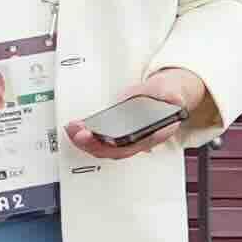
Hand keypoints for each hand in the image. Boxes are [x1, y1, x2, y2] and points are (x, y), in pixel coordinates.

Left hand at [71, 60, 215, 163]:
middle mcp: (141, 140)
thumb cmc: (168, 94)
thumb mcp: (169, 90)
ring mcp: (129, 140)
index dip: (115, 145)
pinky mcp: (119, 136)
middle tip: (78, 133)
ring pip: (106, 149)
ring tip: (72, 129)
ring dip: (86, 142)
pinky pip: (102, 141)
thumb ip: (164, 95)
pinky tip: (76, 128)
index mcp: (156, 133)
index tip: (100, 138)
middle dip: (93, 144)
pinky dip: (88, 136)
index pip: (134, 145)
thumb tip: (152, 99)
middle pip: (115, 151)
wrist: (169, 94)